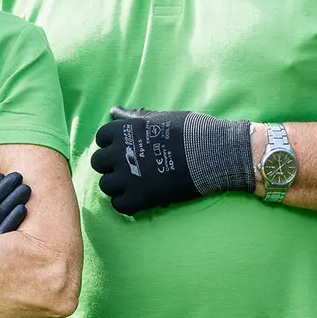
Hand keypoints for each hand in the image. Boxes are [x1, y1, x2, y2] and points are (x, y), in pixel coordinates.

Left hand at [90, 107, 255, 216]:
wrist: (216, 153)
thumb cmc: (192, 131)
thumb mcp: (159, 117)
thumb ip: (133, 117)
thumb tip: (112, 112)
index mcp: (123, 130)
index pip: (101, 138)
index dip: (113, 145)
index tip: (129, 149)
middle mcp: (119, 153)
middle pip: (99, 163)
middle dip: (112, 166)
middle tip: (132, 168)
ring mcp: (128, 177)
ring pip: (106, 185)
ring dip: (119, 186)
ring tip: (138, 184)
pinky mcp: (140, 198)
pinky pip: (119, 205)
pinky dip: (128, 204)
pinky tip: (142, 198)